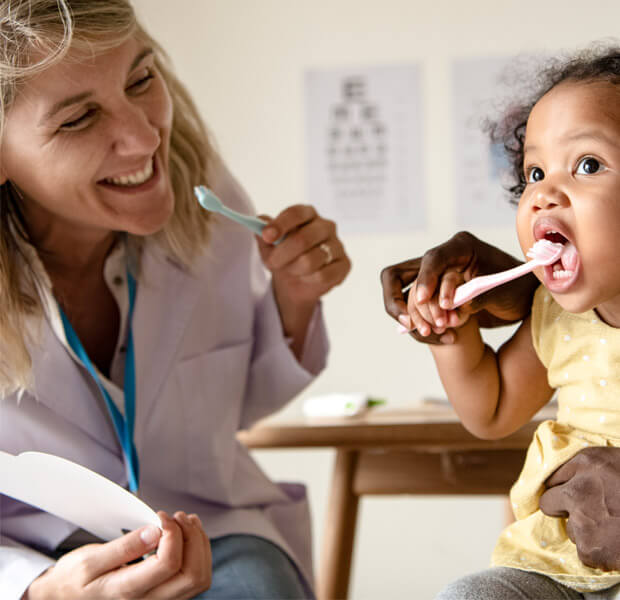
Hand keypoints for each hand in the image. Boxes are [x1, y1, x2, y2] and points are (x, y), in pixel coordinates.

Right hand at [27, 512, 210, 599]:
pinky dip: (198, 552)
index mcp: (127, 592)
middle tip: (176, 516)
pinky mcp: (166, 596)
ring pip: (199, 578)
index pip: (168, 564)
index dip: (172, 533)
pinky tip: (185, 533)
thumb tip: (156, 531)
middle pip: (193, 575)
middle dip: (192, 537)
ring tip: (184, 521)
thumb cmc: (75, 579)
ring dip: (199, 543)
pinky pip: (195, 578)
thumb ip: (124, 547)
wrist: (67, 598)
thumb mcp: (89, 560)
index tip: (159, 516)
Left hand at [258, 205, 349, 306]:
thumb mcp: (268, 246)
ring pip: (311, 260)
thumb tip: (258, 224)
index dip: (280, 224)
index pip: (296, 213)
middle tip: (271, 263)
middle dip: (282, 254)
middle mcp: (326, 226)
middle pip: (303, 238)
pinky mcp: (344, 265)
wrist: (296, 282)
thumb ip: (263, 233)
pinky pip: (323, 276)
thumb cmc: (284, 257)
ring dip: (294, 269)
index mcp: (308, 214)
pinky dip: (309, 280)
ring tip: (292, 270)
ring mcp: (338, 245)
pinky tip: (307, 278)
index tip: (267, 236)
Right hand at [381, 231, 537, 343]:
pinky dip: (424, 326)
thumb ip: (479, 296)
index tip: (422, 301)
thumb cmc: (517, 289)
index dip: (424, 279)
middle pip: (398, 275)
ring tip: (438, 331)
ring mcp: (433, 279)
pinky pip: (414, 312)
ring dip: (416, 318)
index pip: (432, 259)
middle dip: (401, 301)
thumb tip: (458, 306)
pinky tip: (448, 337)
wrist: (521, 301)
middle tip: (413, 324)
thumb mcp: (503, 292)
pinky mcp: (431, 297)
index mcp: (460, 248)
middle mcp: (441, 261)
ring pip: (402, 296)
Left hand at [539, 447, 619, 570]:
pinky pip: (585, 552)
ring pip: (570, 529)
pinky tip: (619, 545)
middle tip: (591, 513)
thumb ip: (594, 469)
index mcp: (588, 462)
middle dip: (565, 508)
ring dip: (587, 531)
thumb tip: (571, 478)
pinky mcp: (590, 548)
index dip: (566, 487)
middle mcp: (578, 489)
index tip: (574, 493)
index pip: (554, 476)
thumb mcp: (619, 464)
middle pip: (549, 502)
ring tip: (615, 529)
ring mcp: (583, 520)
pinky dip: (600, 553)